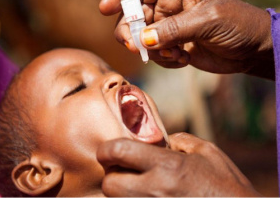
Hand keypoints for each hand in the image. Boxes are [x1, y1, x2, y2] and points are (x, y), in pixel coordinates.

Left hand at [96, 132, 259, 196]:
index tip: (107, 150)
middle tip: (123, 169)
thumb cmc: (227, 186)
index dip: (106, 149)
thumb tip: (162, 140)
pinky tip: (147, 194)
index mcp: (168, 166)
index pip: (119, 152)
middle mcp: (155, 191)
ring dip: (120, 192)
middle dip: (112, 175)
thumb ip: (180, 141)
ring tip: (136, 184)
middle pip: (109, 184)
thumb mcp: (208, 152)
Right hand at [100, 0, 273, 78]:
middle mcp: (169, 7)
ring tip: (177, 54)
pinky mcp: (173, 47)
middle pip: (134, 16)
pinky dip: (166, 61)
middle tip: (135, 46)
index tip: (105, 8)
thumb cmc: (236, 23)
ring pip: (143, 39)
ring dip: (155, 51)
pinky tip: (184, 59)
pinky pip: (156, 55)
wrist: (250, 49)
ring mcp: (169, 28)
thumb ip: (173, 28)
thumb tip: (142, 39)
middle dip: (131, 32)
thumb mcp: (206, 20)